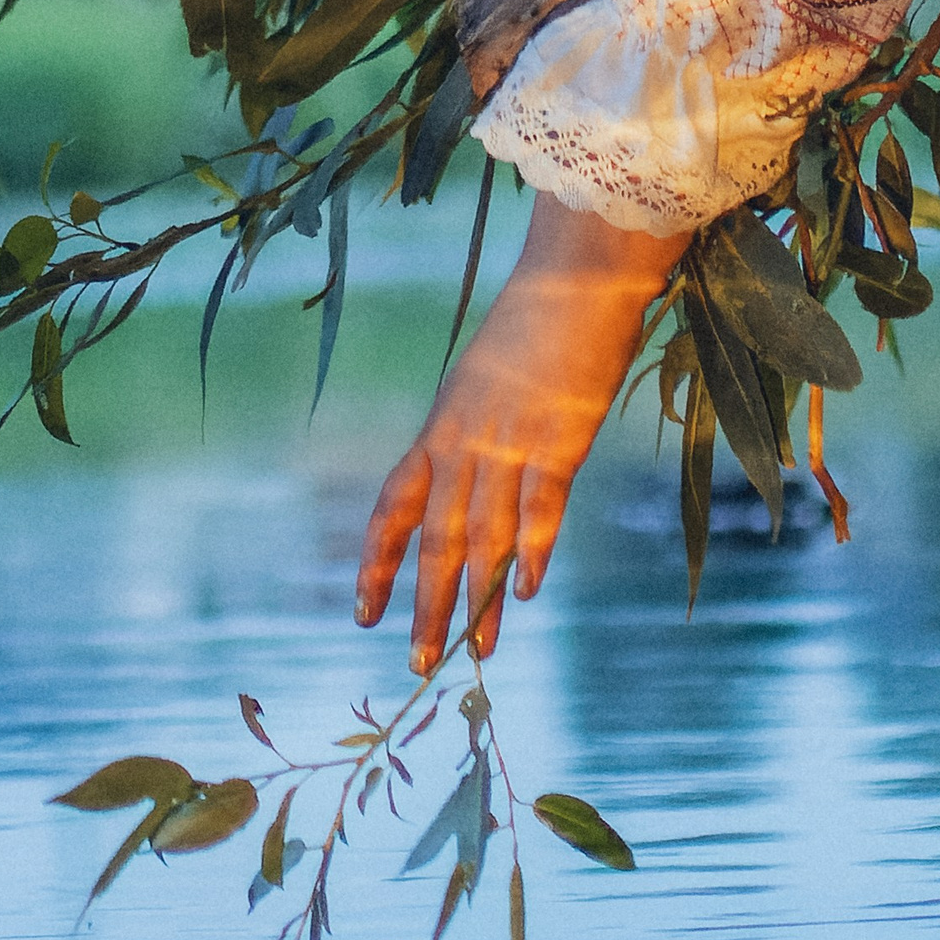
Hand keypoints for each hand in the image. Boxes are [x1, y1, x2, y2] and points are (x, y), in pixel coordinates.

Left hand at [357, 194, 681, 672]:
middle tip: (416, 662)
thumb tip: (478, 478)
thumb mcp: (487, 378)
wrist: (576, 277)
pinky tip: (523, 590)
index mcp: (442, 424)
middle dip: (425, 603)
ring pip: (484, 534)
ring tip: (473, 651)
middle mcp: (464, 439)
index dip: (376, 560)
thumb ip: (478, 430)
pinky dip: (531, 548)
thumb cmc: (538, 323)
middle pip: (437, 536)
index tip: (362, 610)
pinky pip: (539, 504)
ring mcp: (510, 440)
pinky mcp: (559, 438)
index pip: (395, 505)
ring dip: (479, 598)